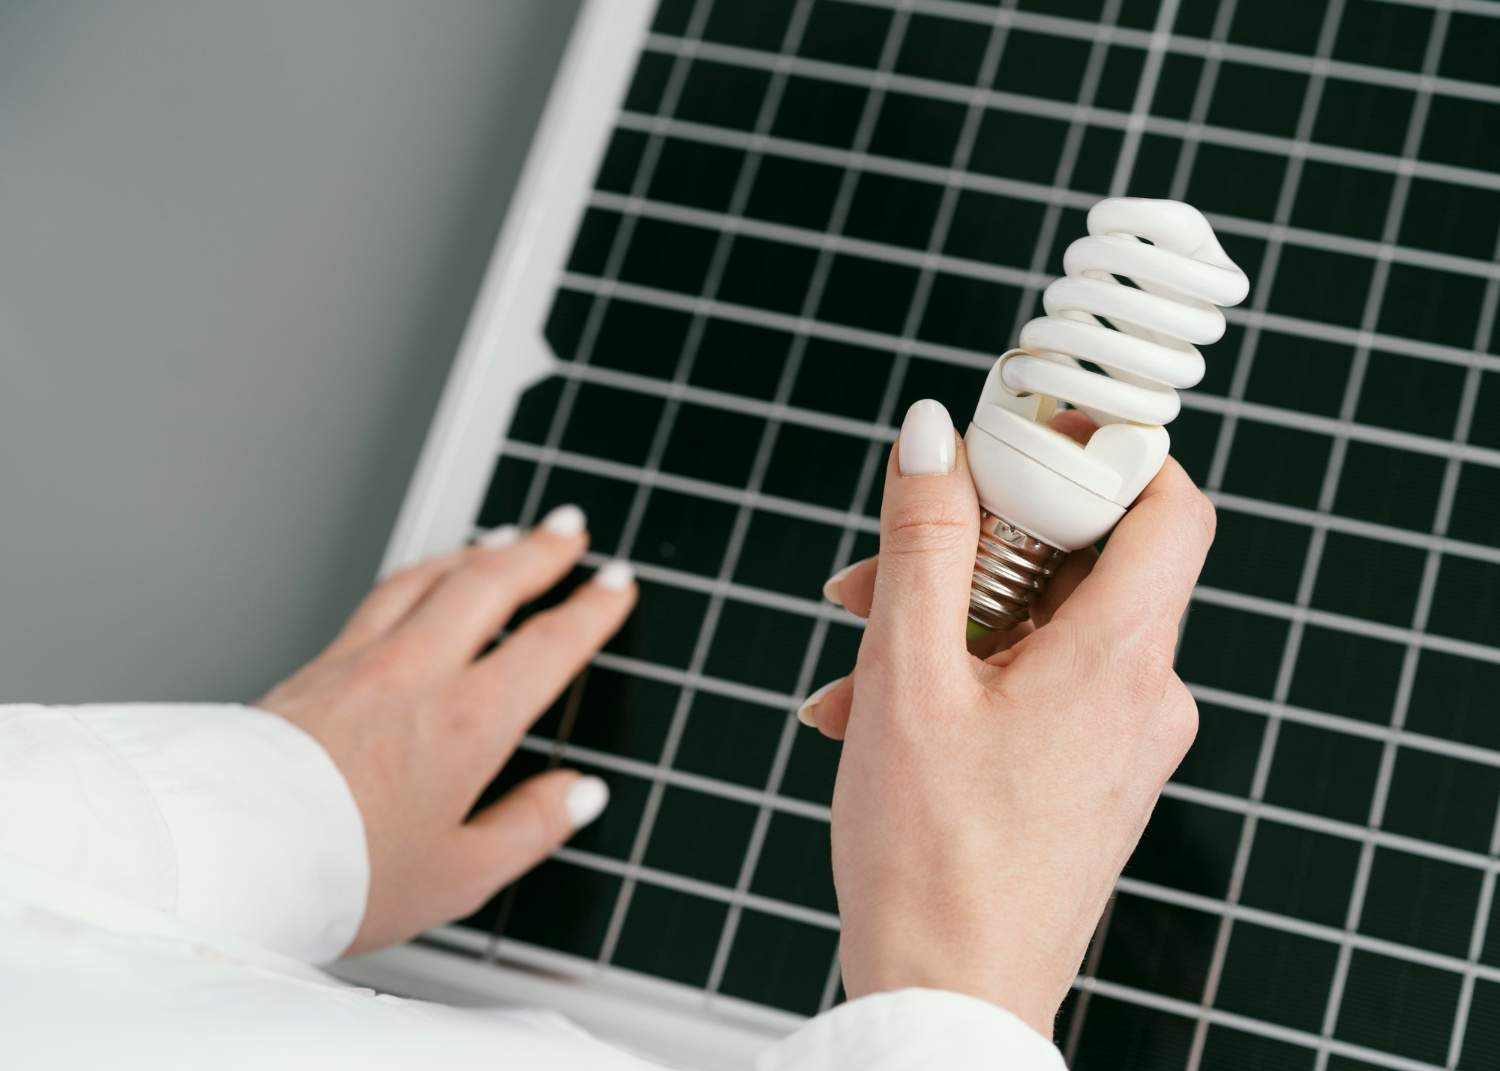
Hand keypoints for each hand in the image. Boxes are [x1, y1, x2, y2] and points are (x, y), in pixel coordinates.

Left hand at [258, 506, 635, 954]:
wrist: (226, 858)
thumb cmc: (338, 876)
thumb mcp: (459, 875)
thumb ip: (530, 828)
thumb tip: (580, 795)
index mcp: (467, 724)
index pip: (547, 645)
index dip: (591, 610)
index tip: (614, 586)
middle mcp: (416, 674)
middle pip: (489, 583)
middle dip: (540, 550)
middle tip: (568, 530)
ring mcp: (361, 662)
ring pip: (430, 578)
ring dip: (478, 550)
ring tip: (504, 539)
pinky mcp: (314, 667)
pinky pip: (382, 595)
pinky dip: (420, 572)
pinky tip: (422, 578)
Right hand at [809, 400, 1212, 1036]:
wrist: (949, 1000)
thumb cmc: (931, 860)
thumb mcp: (908, 675)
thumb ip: (925, 541)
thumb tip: (933, 435)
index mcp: (1118, 661)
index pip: (1167, 504)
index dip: (1102, 451)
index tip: (1017, 438)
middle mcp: (1143, 697)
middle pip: (1082, 561)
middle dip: (974, 545)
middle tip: (886, 563)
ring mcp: (1122, 741)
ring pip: (1043, 627)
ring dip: (947, 619)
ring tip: (855, 656)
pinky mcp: (1091, 774)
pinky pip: (1036, 686)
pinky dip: (963, 677)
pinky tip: (875, 711)